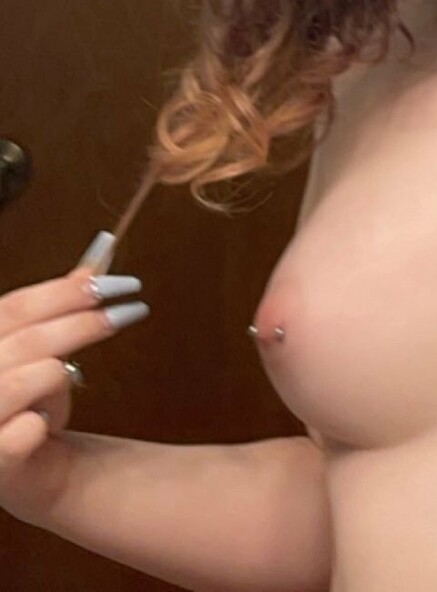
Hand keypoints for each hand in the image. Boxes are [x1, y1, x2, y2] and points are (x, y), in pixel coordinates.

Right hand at [0, 262, 146, 518]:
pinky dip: (41, 426)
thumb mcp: (37, 346)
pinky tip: (41, 430)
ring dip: (60, 380)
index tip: (118, 283)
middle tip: (132, 310)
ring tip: (64, 386)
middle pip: (30, 340)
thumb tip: (100, 256)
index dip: (66, 291)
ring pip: (35, 379)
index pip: (16, 307)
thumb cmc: (25, 400)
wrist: (16, 469)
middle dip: (85, 323)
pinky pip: (25, 434)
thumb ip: (60, 304)